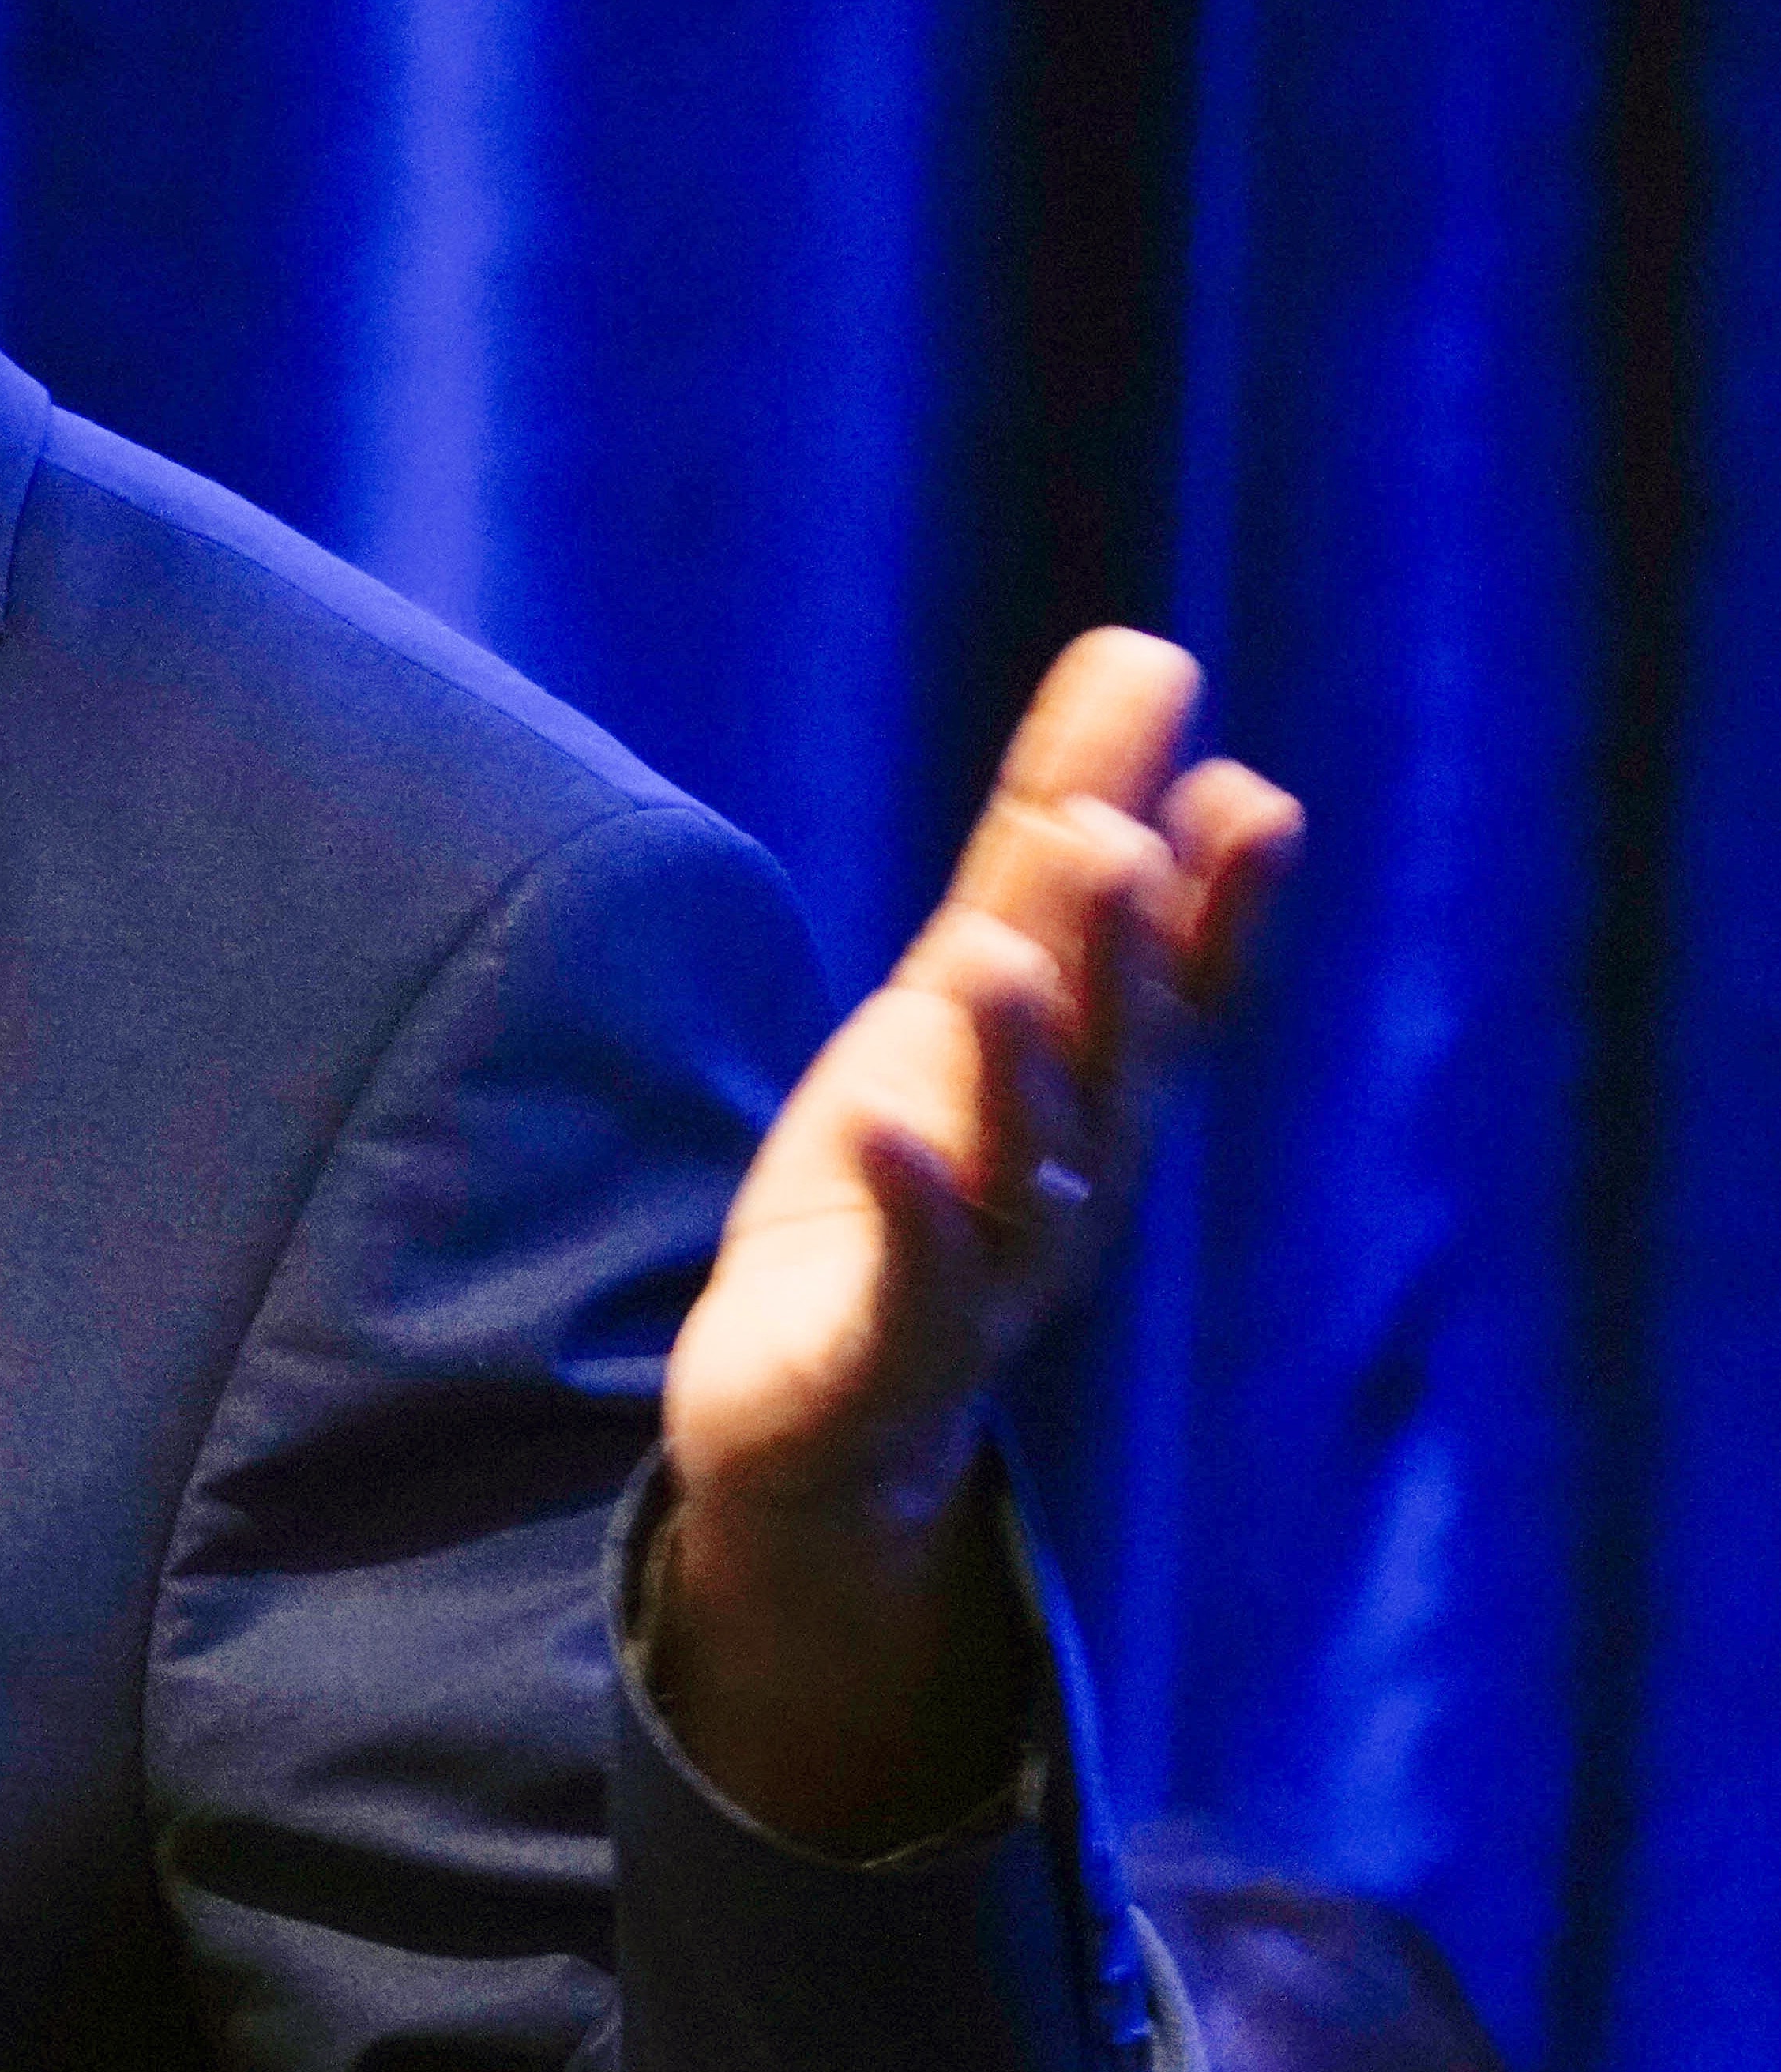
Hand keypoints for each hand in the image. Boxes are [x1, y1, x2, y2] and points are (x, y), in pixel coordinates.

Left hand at [651, 629, 1302, 1847]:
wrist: (818, 1416)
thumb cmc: (913, 1176)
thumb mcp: (967, 989)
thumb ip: (1046, 838)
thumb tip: (1146, 655)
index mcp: (1094, 1095)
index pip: (1179, 991)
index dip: (1221, 906)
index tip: (1252, 800)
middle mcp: (1069, 1185)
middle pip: (1107, 1063)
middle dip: (1115, 957)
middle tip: (1110, 838)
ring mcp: (986, 1280)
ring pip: (1021, 1167)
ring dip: (1015, 1064)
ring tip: (991, 958)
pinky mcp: (884, 1355)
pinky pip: (911, 1282)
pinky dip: (908, 1206)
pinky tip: (883, 1129)